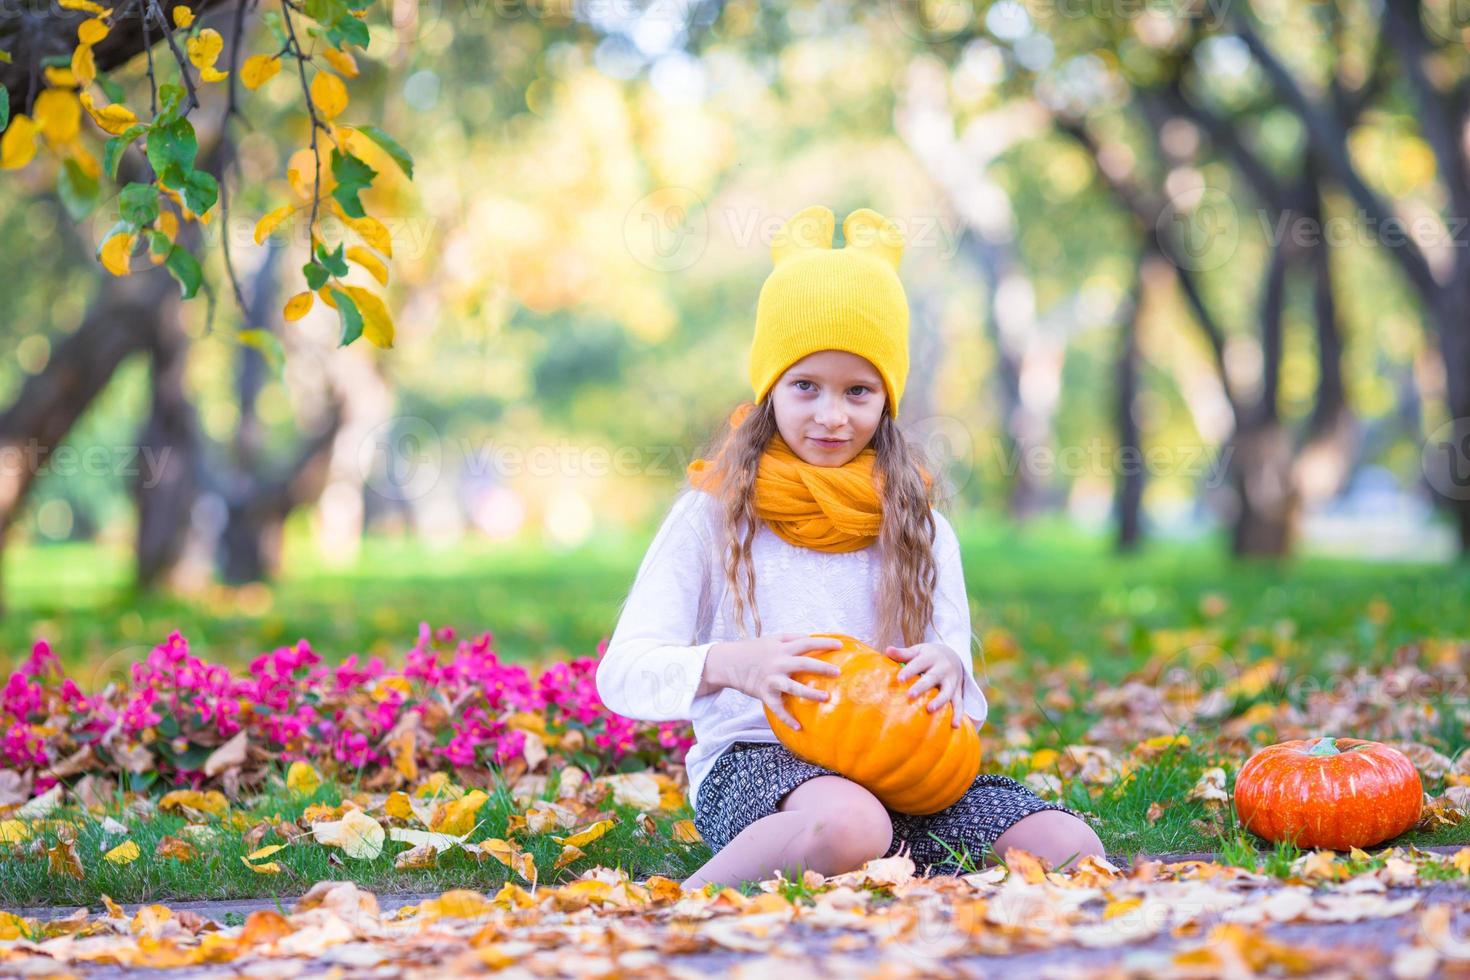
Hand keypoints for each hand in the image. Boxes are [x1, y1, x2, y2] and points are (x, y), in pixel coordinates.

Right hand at [701, 633, 843, 730]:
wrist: (728, 662)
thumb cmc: (753, 650)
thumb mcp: (771, 639)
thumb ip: (791, 638)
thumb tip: (811, 638)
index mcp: (782, 648)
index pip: (806, 642)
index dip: (824, 643)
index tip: (840, 646)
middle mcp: (778, 662)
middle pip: (804, 663)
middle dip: (822, 667)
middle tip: (838, 672)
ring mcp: (771, 679)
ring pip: (793, 687)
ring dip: (810, 693)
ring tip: (826, 698)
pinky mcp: (764, 693)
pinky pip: (777, 708)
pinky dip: (787, 718)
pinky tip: (799, 727)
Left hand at [885, 642, 965, 727]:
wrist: (954, 655)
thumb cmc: (928, 656)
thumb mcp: (917, 651)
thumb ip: (903, 654)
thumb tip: (887, 650)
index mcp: (930, 657)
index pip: (918, 664)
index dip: (909, 671)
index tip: (899, 679)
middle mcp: (942, 668)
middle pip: (932, 678)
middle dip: (922, 687)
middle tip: (910, 695)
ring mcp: (952, 681)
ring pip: (947, 691)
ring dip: (940, 701)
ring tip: (929, 709)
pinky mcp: (958, 692)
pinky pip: (959, 703)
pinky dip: (959, 714)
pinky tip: (954, 725)